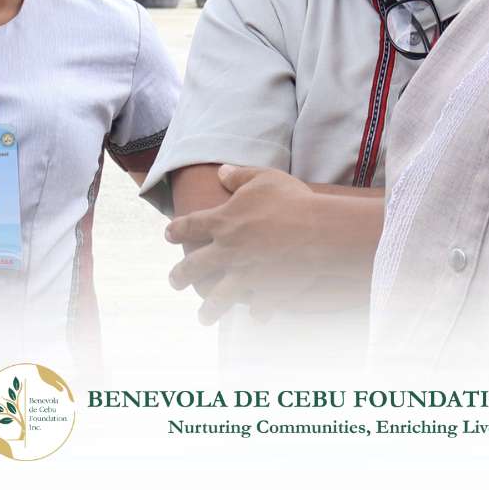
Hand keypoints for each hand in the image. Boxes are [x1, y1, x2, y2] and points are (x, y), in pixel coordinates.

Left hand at [164, 165, 381, 324]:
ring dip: (209, 310)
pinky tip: (255, 316)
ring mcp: (246, 276)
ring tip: (203, 317)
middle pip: (194, 266)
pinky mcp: (267, 293)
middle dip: (180, 275)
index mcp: (223, 222)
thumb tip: (222, 171)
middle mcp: (227, 252)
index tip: (168, 234)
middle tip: (174, 282)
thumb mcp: (264, 178)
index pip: (190, 226)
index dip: (176, 229)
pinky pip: (257, 308)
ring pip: (218, 298)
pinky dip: (257, 312)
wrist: (320, 232)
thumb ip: (239, 176)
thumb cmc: (292, 201)